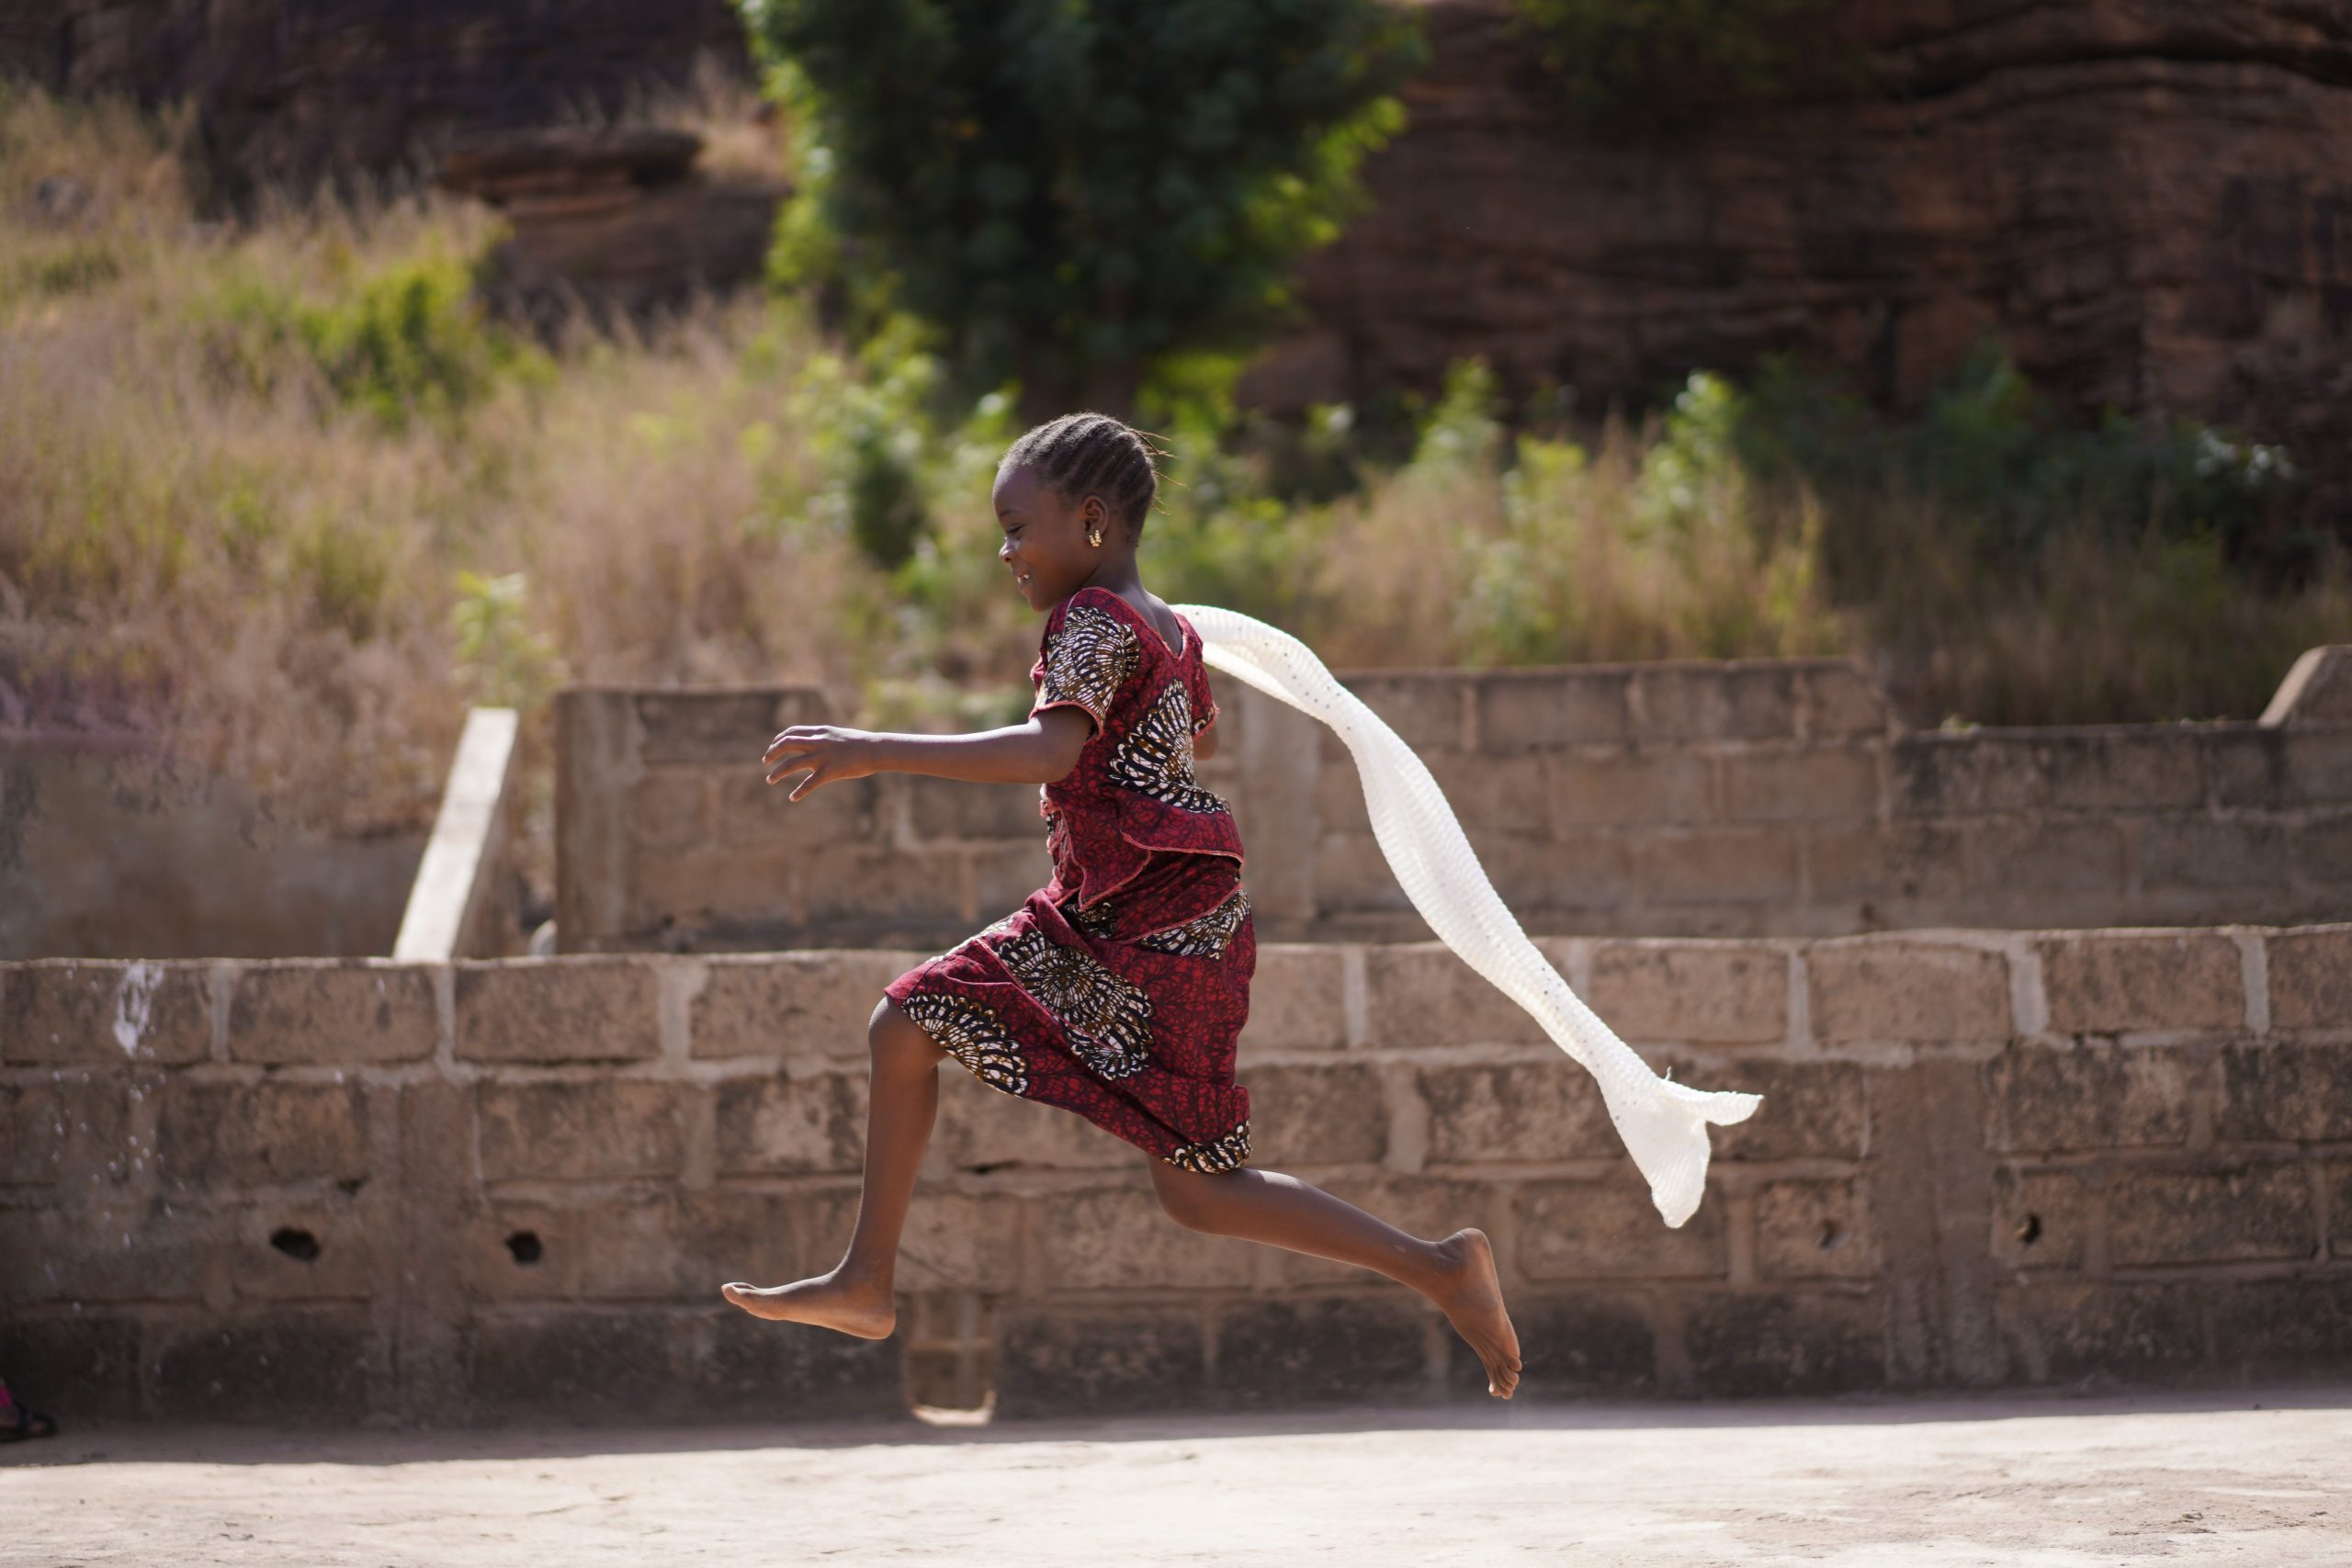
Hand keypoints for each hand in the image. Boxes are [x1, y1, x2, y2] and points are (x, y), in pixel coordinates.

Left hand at [761, 725, 879, 799]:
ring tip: (770, 780)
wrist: (876, 749)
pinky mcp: (830, 772)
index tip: (773, 747)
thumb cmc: (860, 743)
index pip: (792, 732)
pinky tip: (792, 798)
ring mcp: (823, 757)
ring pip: (792, 764)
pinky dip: (799, 792)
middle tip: (765, 762)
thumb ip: (823, 739)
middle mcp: (817, 743)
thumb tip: (813, 745)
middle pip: (786, 744)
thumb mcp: (838, 736)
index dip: (778, 739)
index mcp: (820, 732)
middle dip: (772, 753)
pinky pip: (809, 784)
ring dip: (778, 772)